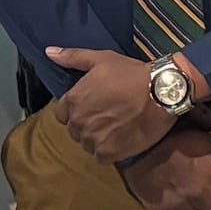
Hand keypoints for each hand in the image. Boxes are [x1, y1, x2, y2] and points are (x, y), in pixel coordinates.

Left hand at [46, 46, 178, 163]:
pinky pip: (101, 157)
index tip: (94, 106)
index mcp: (73, 100)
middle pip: (75, 130)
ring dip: (98, 138)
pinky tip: (122, 139)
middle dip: (87, 124)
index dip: (77, 110)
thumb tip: (49, 52)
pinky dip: (109, 150)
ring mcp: (92, 139)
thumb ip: (73, 57)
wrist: (161, 93)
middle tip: (108, 116)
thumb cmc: (131, 74)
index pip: (62, 114)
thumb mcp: (101, 59)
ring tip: (116, 128)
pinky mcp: (108, 154)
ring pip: (87, 144)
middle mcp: (78, 122)